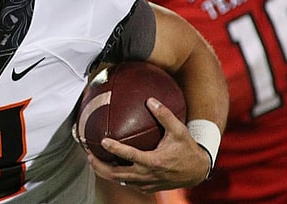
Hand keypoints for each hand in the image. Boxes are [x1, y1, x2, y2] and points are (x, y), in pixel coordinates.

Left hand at [88, 97, 210, 192]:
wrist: (197, 172)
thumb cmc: (188, 150)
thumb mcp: (179, 130)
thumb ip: (164, 115)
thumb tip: (150, 100)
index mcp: (154, 162)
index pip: (129, 156)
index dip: (115, 149)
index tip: (103, 141)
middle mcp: (147, 175)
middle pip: (116, 174)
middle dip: (99, 166)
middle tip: (89, 154)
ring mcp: (146, 183)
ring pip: (119, 181)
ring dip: (104, 171)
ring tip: (93, 160)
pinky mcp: (146, 187)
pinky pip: (127, 183)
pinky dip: (115, 176)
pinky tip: (109, 165)